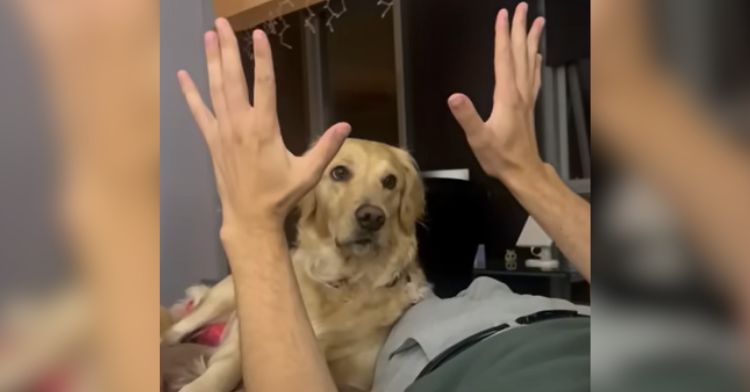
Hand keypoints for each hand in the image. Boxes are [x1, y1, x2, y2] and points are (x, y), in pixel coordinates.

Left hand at [177, 18, 350, 232]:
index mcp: (264, 128)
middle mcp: (240, 124)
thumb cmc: (280, 194)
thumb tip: (346, 126)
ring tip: (208, 36)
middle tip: (221, 24)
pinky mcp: (211, 140)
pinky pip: (199, 112)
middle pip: (233, 79)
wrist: (249, 217)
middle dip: (227, 49)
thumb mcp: (308, 172)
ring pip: (215, 89)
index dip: (262, 58)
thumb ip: (326, 147)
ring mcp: (223, 131)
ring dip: (211, 61)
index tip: (259, 35)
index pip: (264, 85)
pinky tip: (182, 75)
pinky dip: (190, 93)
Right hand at [448, 3, 544, 183]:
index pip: (503, 58)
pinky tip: (536, 56)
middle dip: (520, 29)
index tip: (502, 15)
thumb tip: (454, 97)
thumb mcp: (479, 138)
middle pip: (520, 54)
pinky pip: (533, 77)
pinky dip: (535, 62)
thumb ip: (467, 117)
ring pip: (530, 62)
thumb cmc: (500, 157)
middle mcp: (519, 93)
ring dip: (532, 40)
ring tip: (536, 22)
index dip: (502, 35)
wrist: (524, 171)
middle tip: (522, 8)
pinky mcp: (529, 106)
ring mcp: (526, 99)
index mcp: (506, 96)